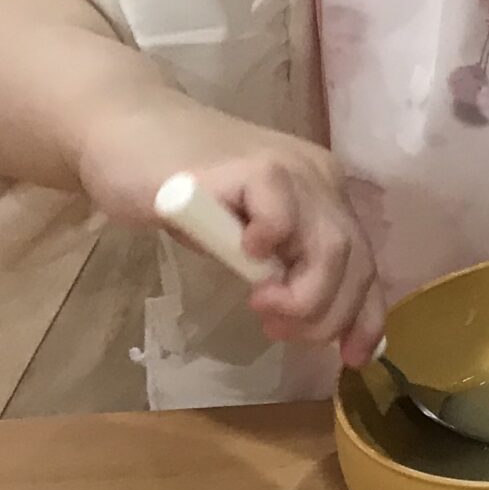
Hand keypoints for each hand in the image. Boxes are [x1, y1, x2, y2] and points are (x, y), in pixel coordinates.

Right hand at [74, 92, 384, 364]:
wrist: (122, 131)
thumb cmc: (183, 192)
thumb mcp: (246, 241)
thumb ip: (281, 269)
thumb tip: (312, 322)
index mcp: (325, 197)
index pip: (366, 264)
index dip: (366, 316)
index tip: (352, 358)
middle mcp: (319, 179)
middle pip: (354, 261)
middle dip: (327, 314)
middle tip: (280, 330)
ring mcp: (288, 168)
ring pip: (330, 244)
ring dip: (304, 294)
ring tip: (262, 304)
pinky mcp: (245, 166)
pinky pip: (281, 211)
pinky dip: (271, 241)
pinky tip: (244, 255)